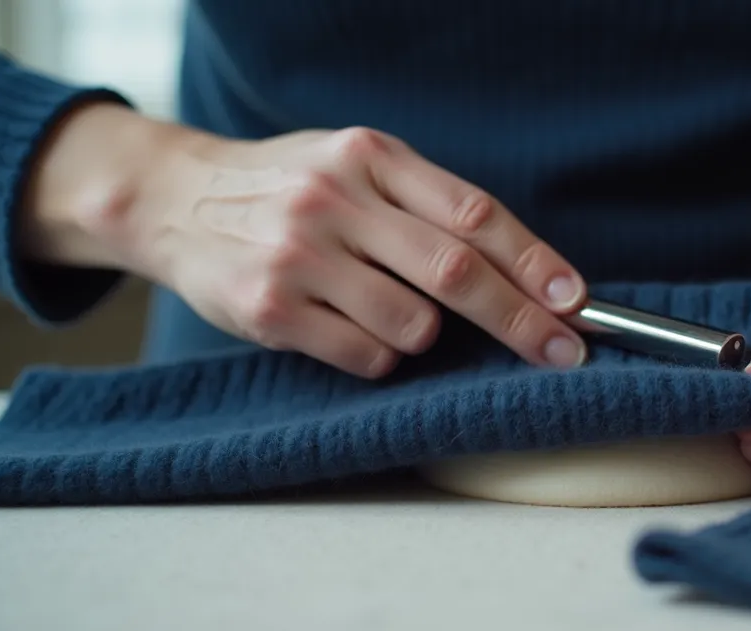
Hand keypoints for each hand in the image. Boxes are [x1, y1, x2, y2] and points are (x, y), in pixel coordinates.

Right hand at [25, 104, 588, 376]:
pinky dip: (380, 355)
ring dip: (427, 336)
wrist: (175, 200)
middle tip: (562, 352)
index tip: (575, 301)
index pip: (474, 213)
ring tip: (393, 312)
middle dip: (521, 321)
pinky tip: (350, 327)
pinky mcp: (268, 310)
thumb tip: (529, 273)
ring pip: (414, 326)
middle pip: (455, 272)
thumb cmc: (291, 188)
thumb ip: (430, 205)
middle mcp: (335, 199)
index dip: (534, 262)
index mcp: (370, 155)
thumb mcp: (357, 166)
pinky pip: (366, 355)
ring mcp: (298, 255)